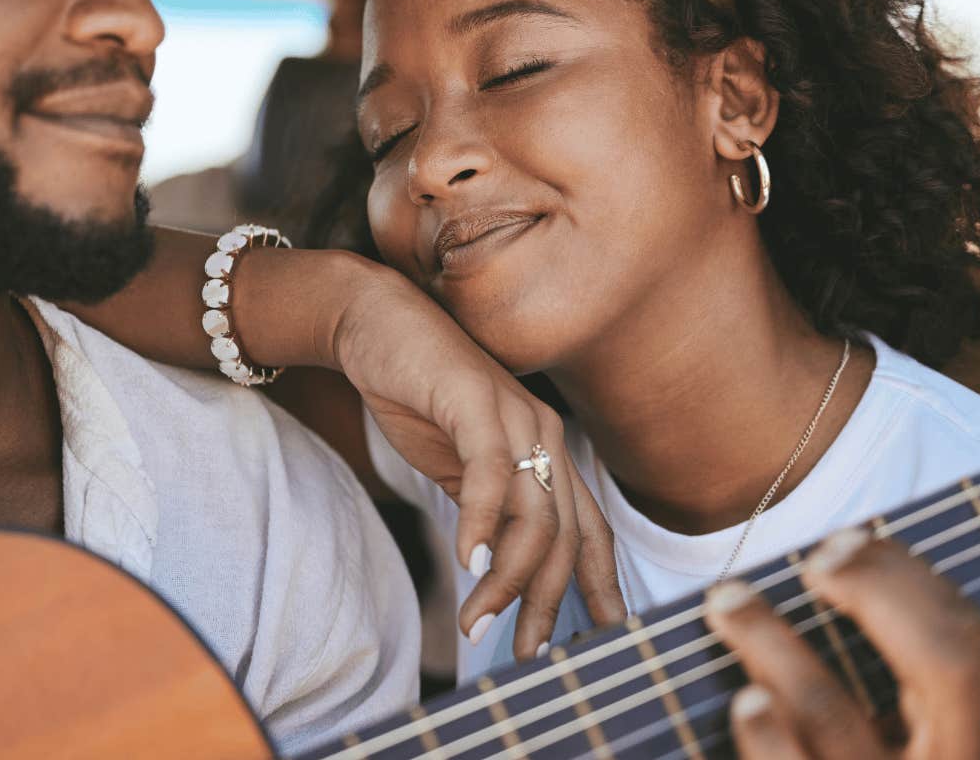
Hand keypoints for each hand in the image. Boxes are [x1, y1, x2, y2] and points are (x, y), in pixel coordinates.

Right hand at [327, 262, 626, 656]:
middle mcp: (544, 436)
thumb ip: (486, 514)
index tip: (603, 641)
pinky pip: (492, 474)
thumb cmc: (417, 396)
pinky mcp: (477, 401)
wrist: (376, 323)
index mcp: (547, 453)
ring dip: (507, 579)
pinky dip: (482, 524)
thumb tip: (495, 573)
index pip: (590, 532)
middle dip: (548, 604)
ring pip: (535, 517)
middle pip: (567, 538)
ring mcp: (516, 416)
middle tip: (527, 655)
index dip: (602, 588)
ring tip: (476, 621)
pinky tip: (465, 561)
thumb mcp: (458, 469)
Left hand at [703, 529, 979, 759]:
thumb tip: (840, 561)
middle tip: (812, 558)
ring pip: (834, 718)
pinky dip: (766, 740)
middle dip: (878, 592)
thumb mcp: (914, 742)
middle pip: (941, 666)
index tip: (843, 538)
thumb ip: (895, 675)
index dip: (905, 579)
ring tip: (730, 604)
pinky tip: (745, 701)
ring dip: (778, 647)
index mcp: (976, 743)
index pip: (965, 642)